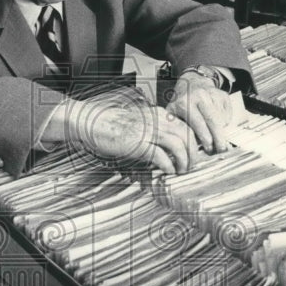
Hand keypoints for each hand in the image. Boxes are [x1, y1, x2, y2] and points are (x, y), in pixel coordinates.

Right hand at [47, 95, 199, 172]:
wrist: (91, 122)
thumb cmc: (113, 125)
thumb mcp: (139, 122)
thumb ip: (155, 130)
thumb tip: (170, 146)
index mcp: (157, 114)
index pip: (185, 126)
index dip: (193, 142)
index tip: (194, 154)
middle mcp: (155, 120)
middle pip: (186, 135)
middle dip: (193, 153)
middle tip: (192, 165)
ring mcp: (146, 131)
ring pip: (178, 145)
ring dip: (184, 160)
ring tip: (182, 170)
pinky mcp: (137, 143)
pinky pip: (160, 156)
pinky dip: (168, 165)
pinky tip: (168, 171)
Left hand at [166, 70, 232, 154]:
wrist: (191, 82)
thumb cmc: (181, 102)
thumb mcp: (173, 113)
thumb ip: (178, 128)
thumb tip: (186, 148)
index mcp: (184, 103)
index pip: (198, 123)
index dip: (205, 138)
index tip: (209, 149)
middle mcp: (199, 96)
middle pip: (214, 121)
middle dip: (218, 138)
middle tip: (221, 150)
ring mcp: (213, 94)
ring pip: (222, 119)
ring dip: (221, 131)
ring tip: (218, 139)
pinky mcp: (223, 95)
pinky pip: (228, 114)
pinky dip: (225, 123)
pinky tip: (218, 125)